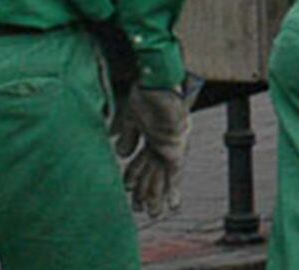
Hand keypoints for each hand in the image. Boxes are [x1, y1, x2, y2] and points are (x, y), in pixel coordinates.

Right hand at [113, 85, 190, 215]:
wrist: (158, 82)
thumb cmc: (146, 92)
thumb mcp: (132, 118)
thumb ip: (128, 136)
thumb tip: (122, 154)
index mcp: (153, 134)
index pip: (143, 162)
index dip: (136, 178)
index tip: (128, 191)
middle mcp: (163, 142)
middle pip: (153, 172)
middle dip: (147, 192)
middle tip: (142, 211)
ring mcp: (171, 145)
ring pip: (162, 177)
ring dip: (156, 196)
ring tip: (153, 214)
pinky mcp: (176, 147)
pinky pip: (174, 173)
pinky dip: (172, 189)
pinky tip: (172, 203)